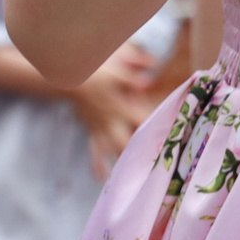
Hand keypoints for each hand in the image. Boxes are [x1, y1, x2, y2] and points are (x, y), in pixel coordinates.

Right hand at [71, 43, 156, 178]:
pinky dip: (97, 165)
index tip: (170, 138)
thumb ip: (136, 62)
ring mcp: (100, 127)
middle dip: (140, 154)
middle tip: (156, 167)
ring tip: (134, 180)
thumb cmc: (96, 66)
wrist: (68, 77)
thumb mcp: (116, 59)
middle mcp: (111, 120)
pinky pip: (94, 150)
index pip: (142, 119)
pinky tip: (101, 178)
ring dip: (123, 163)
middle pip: (127, 141)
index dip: (156, 127)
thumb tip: (153, 64)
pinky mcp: (92, 130)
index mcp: (120, 104)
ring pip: (112, 149)